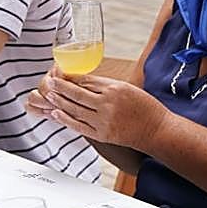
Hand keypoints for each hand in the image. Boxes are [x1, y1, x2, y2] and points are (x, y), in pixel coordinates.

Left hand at [37, 72, 166, 147]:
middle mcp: (107, 103)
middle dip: (59, 87)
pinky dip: (65, 119)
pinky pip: (78, 125)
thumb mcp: (130, 89)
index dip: (70, 77)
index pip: (86, 80)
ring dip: (59, 102)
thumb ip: (108, 86)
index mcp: (115, 89)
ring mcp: (103, 120)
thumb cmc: (147, 108)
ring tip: (50, 95)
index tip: (62, 74)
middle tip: (49, 82)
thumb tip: (86, 83)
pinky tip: (57, 114)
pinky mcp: (102, 134)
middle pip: (76, 93)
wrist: (157, 130)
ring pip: (74, 109)